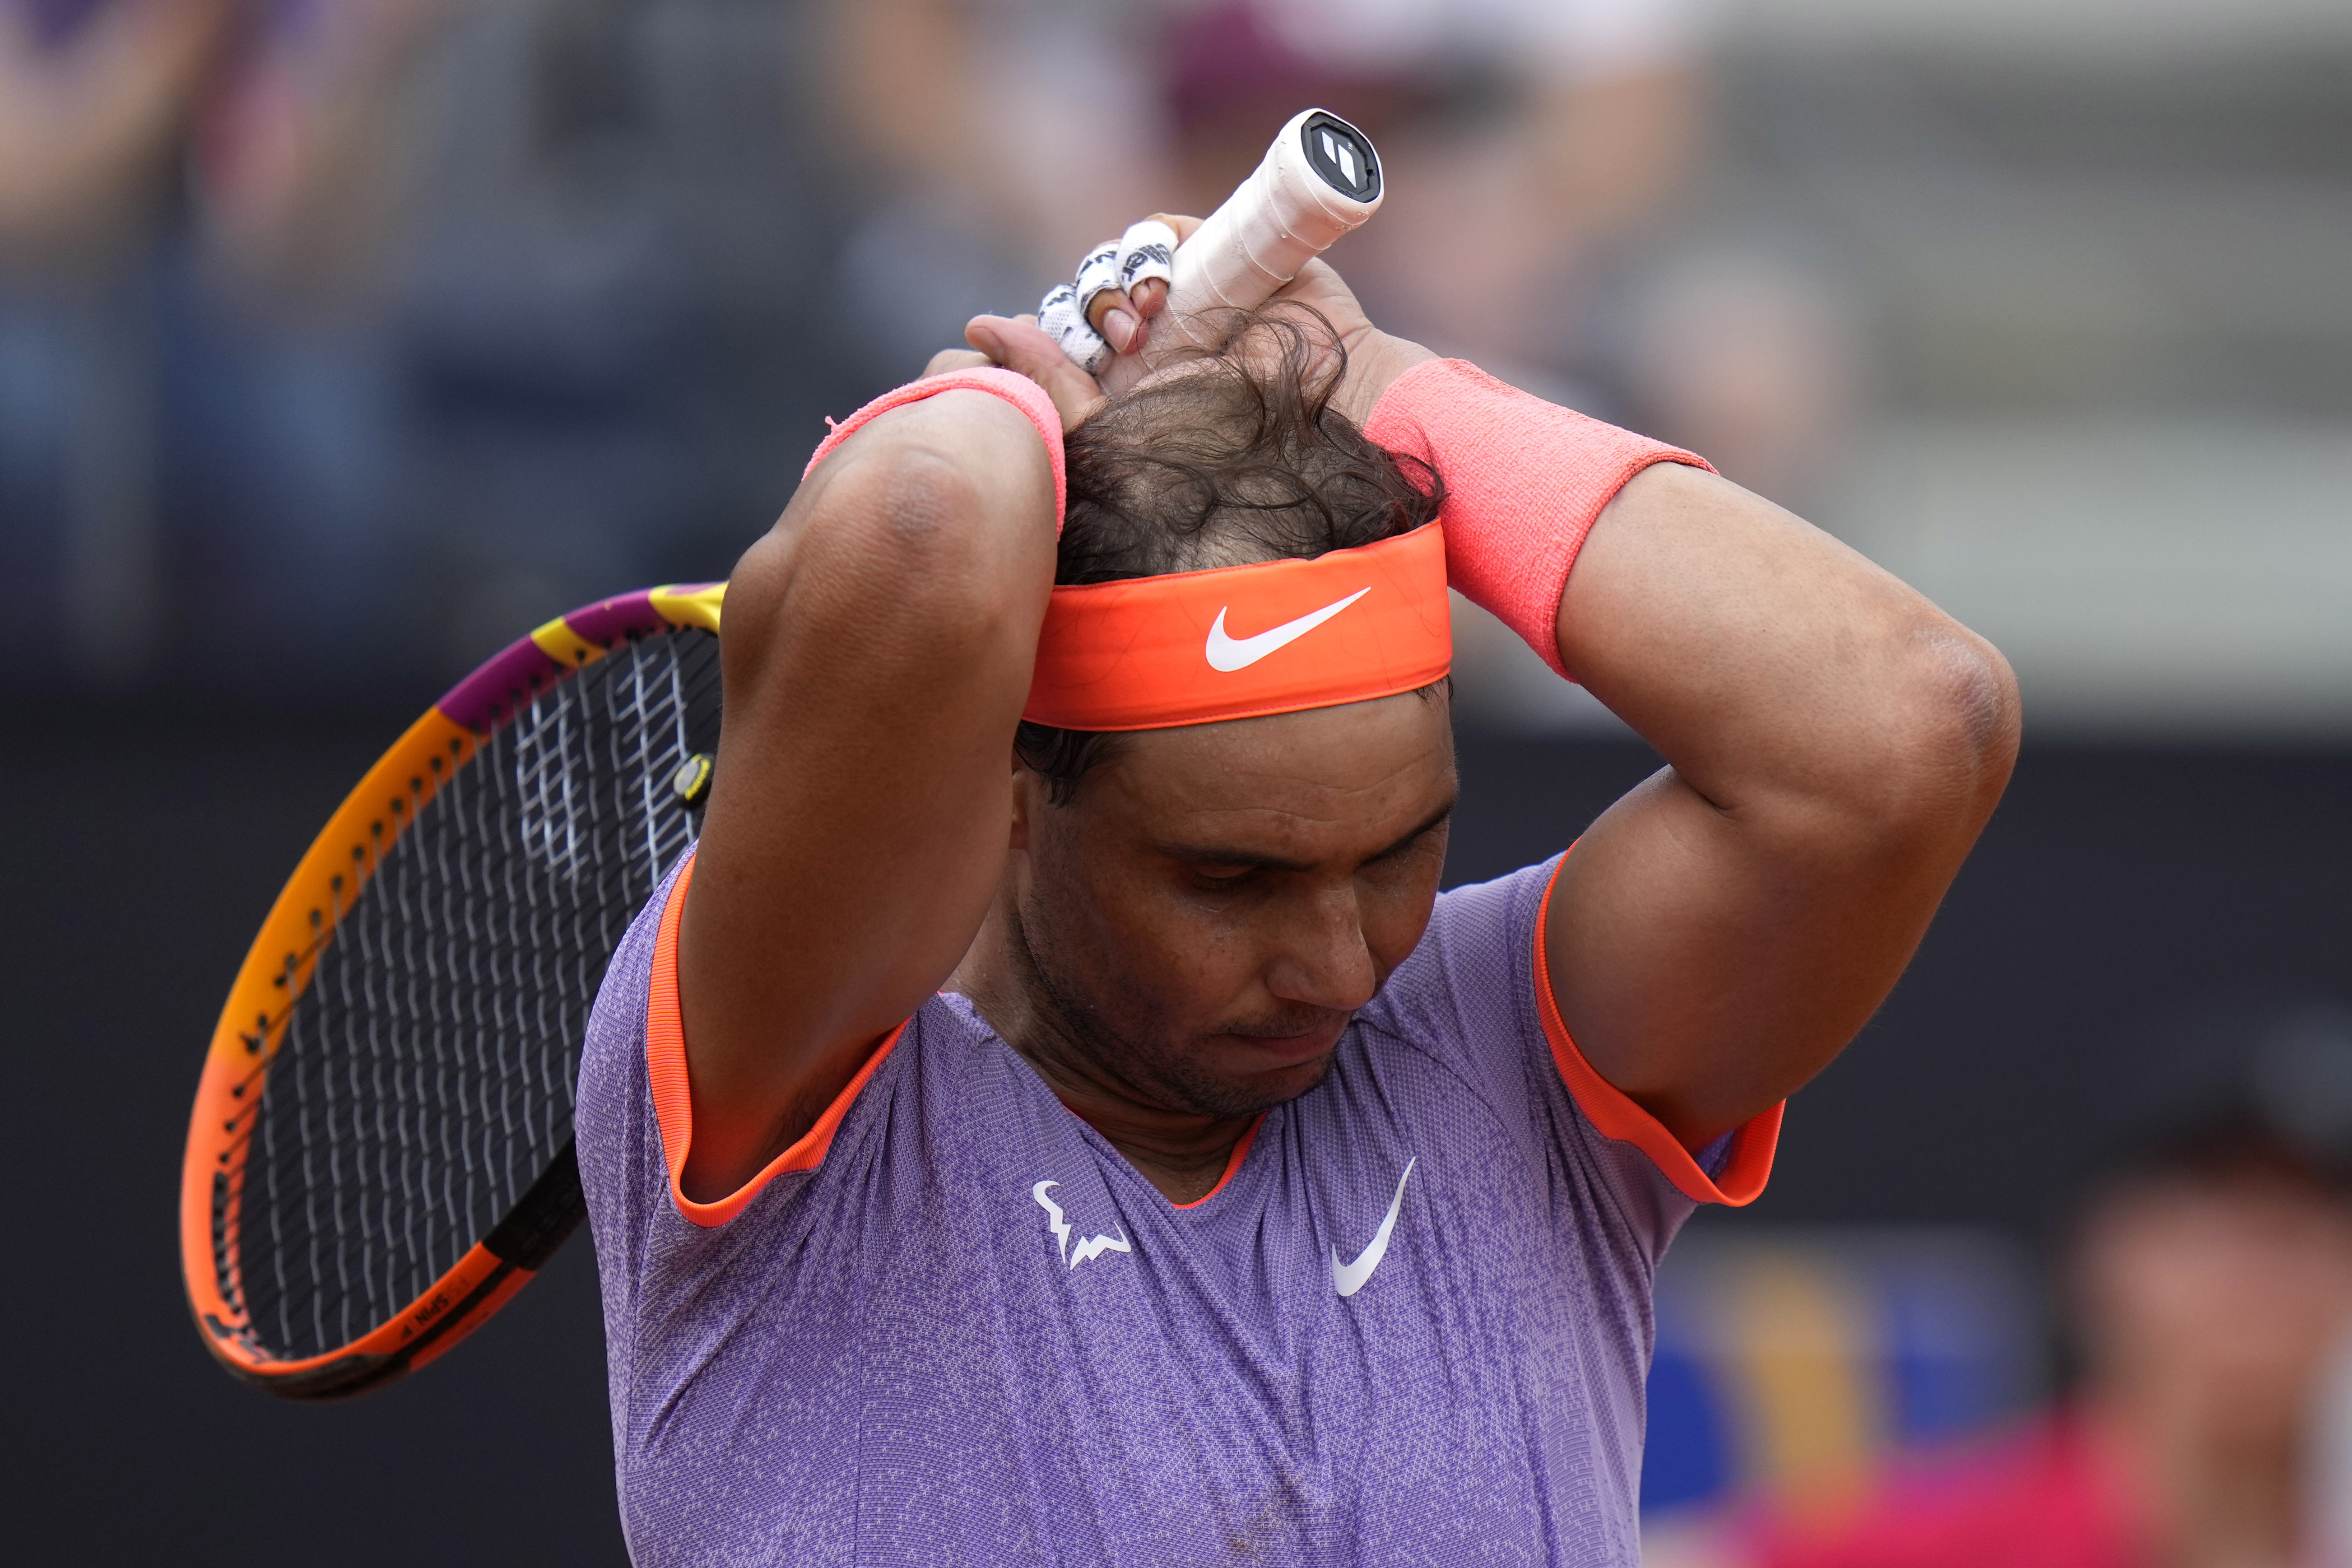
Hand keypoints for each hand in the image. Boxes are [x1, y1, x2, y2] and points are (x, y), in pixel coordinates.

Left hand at [942, 213, 1435, 431]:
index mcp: (1122, 380)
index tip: (1061, 354)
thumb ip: (1054, 388)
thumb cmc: (1226, 444)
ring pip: (1112, 258)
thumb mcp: (1120, 426)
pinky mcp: (1214, 252)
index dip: (1046, 335)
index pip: (1059, 335)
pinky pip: (1154, 228)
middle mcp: (1148, 332)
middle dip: (1085, 310)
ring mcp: (1182, 290)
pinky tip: (1161, 286)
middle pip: (1082, 292)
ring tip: (1145, 317)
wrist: (1323, 414)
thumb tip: (976, 327)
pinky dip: (1144, 245)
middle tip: (1118, 343)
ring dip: (1114, 282)